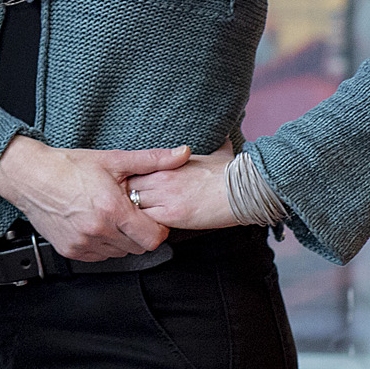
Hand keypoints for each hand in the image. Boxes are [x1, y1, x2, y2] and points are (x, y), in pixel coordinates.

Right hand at [0, 136, 189, 260]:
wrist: (31, 177)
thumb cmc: (69, 167)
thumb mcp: (113, 160)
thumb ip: (152, 160)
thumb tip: (181, 154)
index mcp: (112, 209)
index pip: (153, 238)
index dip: (157, 228)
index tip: (150, 216)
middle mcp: (98, 230)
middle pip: (138, 247)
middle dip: (139, 232)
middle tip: (129, 212)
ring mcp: (83, 243)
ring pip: (119, 252)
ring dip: (121, 239)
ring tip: (110, 216)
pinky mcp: (71, 250)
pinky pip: (99, 256)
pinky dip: (103, 244)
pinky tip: (96, 224)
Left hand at [123, 141, 245, 230]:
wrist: (243, 189)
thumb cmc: (231, 173)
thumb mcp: (217, 153)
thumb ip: (212, 147)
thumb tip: (226, 136)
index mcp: (167, 162)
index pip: (134, 170)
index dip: (132, 182)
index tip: (135, 191)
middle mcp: (161, 177)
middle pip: (128, 188)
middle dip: (126, 199)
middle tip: (127, 211)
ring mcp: (164, 195)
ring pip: (133, 206)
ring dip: (133, 216)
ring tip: (134, 224)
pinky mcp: (172, 215)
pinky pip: (146, 223)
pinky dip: (144, 228)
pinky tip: (147, 232)